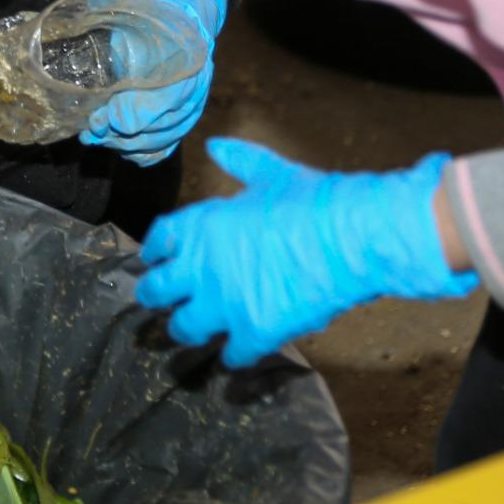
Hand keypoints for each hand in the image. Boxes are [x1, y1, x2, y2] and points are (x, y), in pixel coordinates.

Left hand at [80, 0, 227, 165]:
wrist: (181, 24)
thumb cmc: (154, 17)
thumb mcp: (137, 10)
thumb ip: (117, 10)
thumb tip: (92, 2)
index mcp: (185, 63)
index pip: (159, 103)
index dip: (125, 114)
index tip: (101, 115)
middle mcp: (193, 92)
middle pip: (154, 129)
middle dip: (115, 133)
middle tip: (90, 128)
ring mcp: (190, 111)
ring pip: (157, 143)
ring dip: (122, 145)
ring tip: (94, 137)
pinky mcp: (181, 124)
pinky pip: (163, 150)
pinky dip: (139, 153)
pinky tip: (117, 145)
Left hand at [136, 138, 474, 365]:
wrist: (349, 237)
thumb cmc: (310, 200)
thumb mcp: (268, 172)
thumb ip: (238, 161)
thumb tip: (216, 146)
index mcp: (198, 225)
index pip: (157, 242)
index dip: (154, 253)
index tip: (155, 260)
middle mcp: (199, 266)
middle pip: (155, 291)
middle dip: (154, 297)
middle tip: (160, 302)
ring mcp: (224, 303)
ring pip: (184, 328)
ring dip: (186, 330)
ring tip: (190, 332)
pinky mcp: (254, 332)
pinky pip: (232, 355)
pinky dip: (234, 358)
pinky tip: (236, 357)